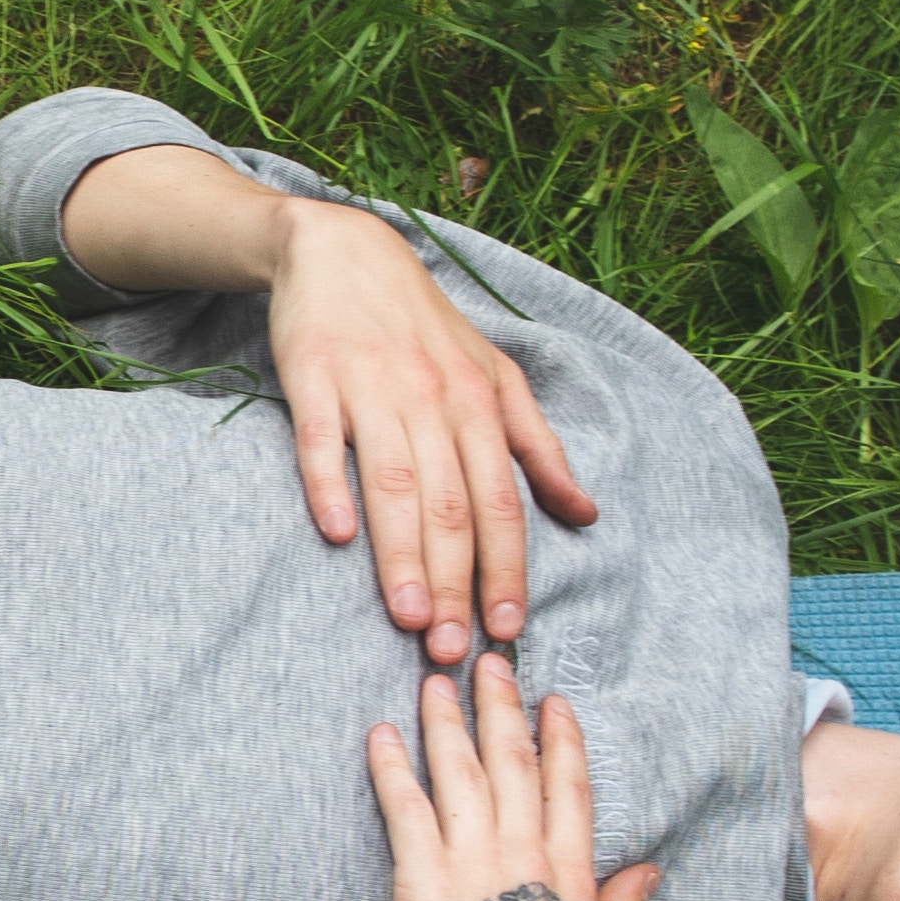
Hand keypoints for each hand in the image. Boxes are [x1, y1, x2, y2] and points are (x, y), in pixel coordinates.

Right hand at [263, 196, 595, 666]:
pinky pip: (323, 439)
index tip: (507, 629)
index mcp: (480, 403)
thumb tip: (585, 514)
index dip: (506, 567)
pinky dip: (330, 484)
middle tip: (453, 649)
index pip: (500, 500)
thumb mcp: (495, 376)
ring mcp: (372, 387)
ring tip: (408, 618)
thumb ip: (537, 447)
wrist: (341, 250)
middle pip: (450, 504)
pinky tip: (337, 534)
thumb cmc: (421, 326)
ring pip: (395, 482)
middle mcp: (433, 398)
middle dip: (455, 581)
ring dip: (402, 554)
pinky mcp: (314, 376)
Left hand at [366, 656, 658, 900]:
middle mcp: (527, 861)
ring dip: (445, 721)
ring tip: (434, 679)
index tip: (553, 700)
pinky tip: (379, 734)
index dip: (561, 740)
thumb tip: (647, 868)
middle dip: (501, 708)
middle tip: (489, 661)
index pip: (570, 789)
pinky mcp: (420, 886)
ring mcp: (473, 868)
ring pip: (459, 774)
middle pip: (513, 764)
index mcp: (575, 881)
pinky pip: (404, 809)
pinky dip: (390, 767)